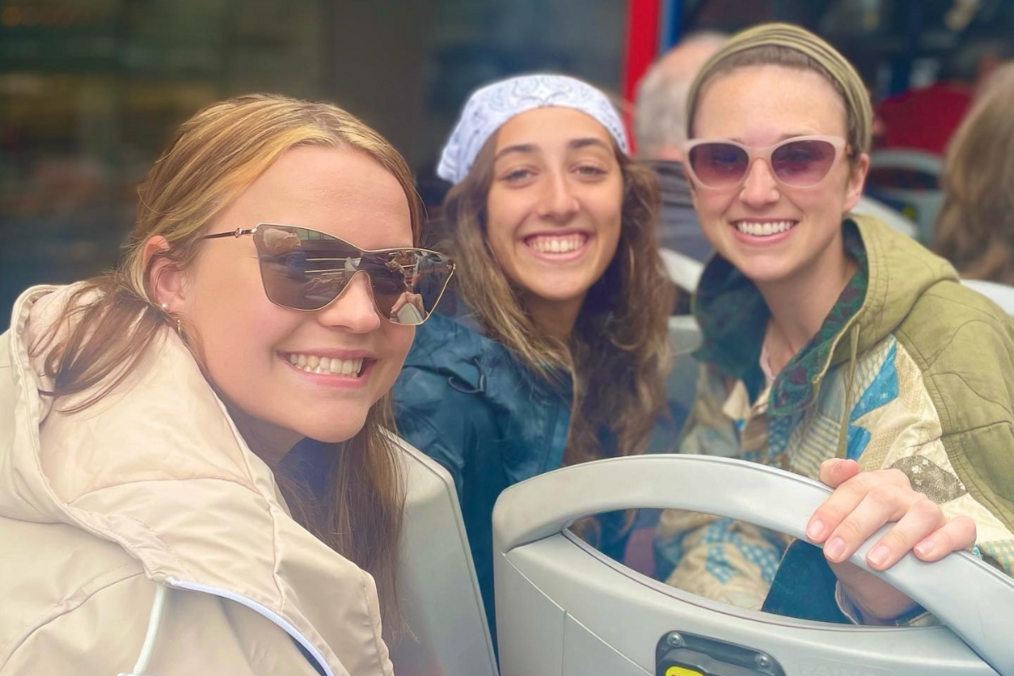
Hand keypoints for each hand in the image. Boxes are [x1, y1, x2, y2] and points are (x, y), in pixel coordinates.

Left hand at [806, 458, 975, 622]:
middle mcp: (904, 493)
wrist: (879, 589)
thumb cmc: (858, 549)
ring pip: (921, 512)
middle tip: (834, 553)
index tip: (814, 534)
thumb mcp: (835, 528)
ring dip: (896, 538)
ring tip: (875, 562)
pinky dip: (942, 540)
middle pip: (882, 497)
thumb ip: (829, 492)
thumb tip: (842, 467)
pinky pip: (960, 529)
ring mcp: (932, 512)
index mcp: (875, 483)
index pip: (854, 484)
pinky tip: (922, 554)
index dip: (833, 508)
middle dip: (854, 526)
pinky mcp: (957, 534)